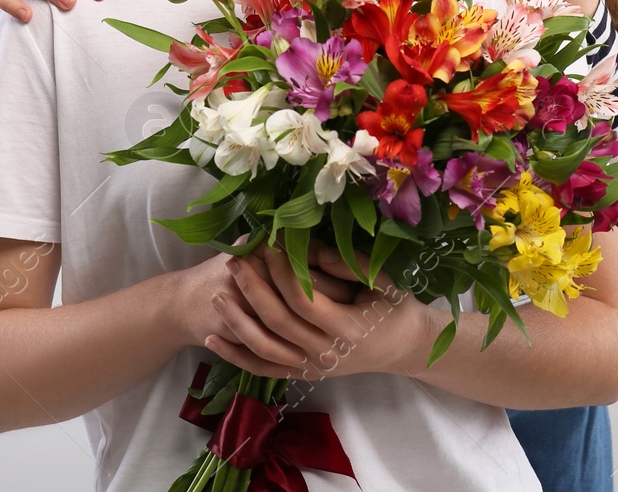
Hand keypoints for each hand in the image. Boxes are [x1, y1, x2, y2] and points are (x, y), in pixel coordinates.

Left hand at [204, 239, 435, 380]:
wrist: (405, 348)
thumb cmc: (396, 308)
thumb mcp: (383, 281)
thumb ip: (349, 266)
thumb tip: (312, 248)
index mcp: (348, 328)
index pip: (303, 299)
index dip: (282, 270)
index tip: (269, 244)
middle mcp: (327, 352)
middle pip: (278, 321)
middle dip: (252, 288)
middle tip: (234, 260)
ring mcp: (313, 367)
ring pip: (264, 348)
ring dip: (236, 321)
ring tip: (217, 293)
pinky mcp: (303, 374)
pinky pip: (263, 368)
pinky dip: (235, 356)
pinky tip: (212, 339)